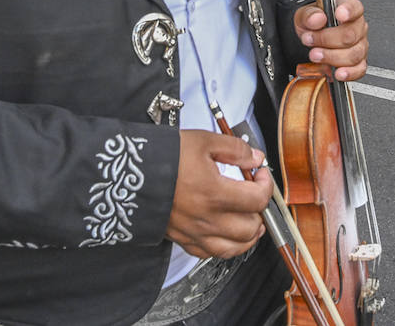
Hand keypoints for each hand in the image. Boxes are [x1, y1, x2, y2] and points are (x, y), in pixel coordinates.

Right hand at [166, 130, 272, 258]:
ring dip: (247, 236)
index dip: (267, 185)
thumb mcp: (203, 141)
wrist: (128, 174)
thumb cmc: (163, 157)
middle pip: (250, 229)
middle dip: (260, 213)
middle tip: (255, 197)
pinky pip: (209, 253)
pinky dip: (223, 246)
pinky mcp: (181, 238)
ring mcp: (193, 232)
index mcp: (215, 194)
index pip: (258, 200)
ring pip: (233, 249)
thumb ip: (234, 150)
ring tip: (249, 221)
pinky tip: (224, 232)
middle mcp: (206, 218)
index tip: (260, 174)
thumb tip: (254, 158)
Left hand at [295, 0, 367, 80]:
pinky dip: (348, 73)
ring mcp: (360, 45)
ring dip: (331, 57)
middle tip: (310, 40)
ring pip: (353, 54)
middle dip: (327, 40)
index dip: (348, 11)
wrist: (310, 38)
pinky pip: (359, 69)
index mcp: (348, 10)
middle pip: (351, 35)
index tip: (339, 14)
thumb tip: (317, 18)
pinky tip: (338, 73)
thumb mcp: (304, 15)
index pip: (355, 7)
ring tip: (315, 55)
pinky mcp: (358, 62)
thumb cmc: (313, 24)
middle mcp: (358, 27)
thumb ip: (309, 15)